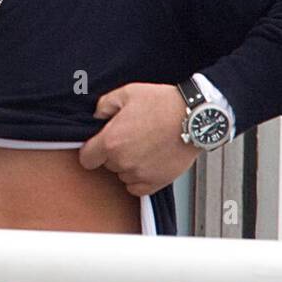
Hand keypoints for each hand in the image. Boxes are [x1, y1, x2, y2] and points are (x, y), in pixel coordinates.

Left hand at [79, 82, 199, 196]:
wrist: (195, 116)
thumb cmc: (164, 104)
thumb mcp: (127, 93)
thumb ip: (103, 106)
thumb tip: (96, 117)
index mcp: (110, 141)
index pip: (86, 159)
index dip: (92, 151)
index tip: (99, 146)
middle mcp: (122, 161)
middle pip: (106, 166)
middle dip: (114, 154)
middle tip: (131, 139)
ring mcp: (139, 173)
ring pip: (122, 176)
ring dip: (128, 165)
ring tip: (145, 147)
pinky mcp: (156, 182)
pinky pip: (137, 188)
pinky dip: (140, 179)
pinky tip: (148, 162)